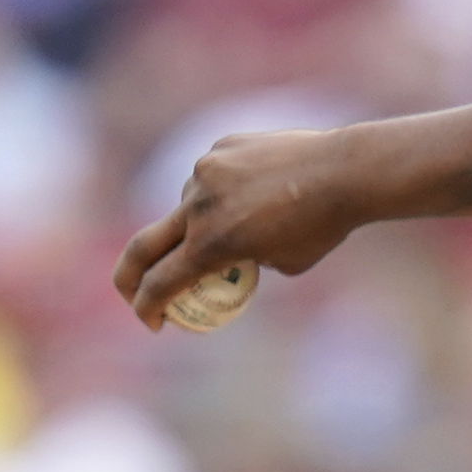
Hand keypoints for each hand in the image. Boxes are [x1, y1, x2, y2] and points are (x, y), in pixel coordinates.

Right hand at [113, 127, 363, 328]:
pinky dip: (225, 189)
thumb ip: (246, 260)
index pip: (160, 282)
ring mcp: (205, 172)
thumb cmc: (322, 227)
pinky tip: (261, 187)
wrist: (343, 172)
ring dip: (202, 221)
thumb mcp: (284, 263)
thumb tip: (230, 256)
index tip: (153, 323)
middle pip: (143, 245)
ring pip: (188, 205)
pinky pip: (212, 176)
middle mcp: (198, 207)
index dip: (147, 307)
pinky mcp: (220, 147)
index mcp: (211, 245)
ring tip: (252, 217)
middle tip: (132, 292)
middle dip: (129, 276)